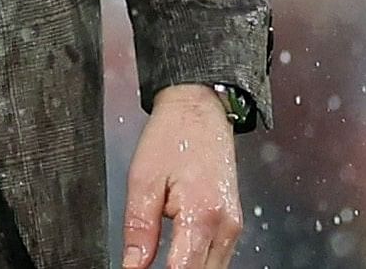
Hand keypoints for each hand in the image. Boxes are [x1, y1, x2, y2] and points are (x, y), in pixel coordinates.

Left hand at [122, 85, 241, 267]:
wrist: (199, 111)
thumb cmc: (172, 137)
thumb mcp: (142, 181)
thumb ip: (139, 228)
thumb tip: (132, 265)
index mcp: (201, 215)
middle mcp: (225, 225)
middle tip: (144, 266)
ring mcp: (233, 225)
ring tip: (158, 262)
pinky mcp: (233, 222)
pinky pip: (218, 257)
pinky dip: (198, 262)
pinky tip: (177, 257)